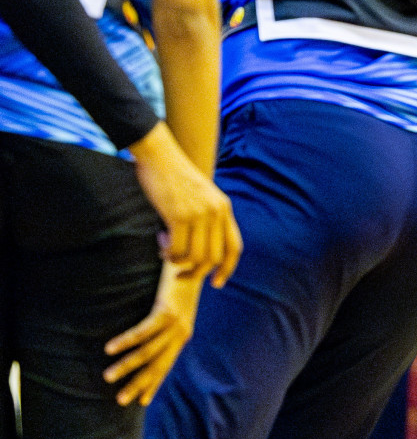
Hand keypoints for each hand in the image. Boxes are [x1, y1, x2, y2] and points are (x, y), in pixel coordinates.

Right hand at [103, 262, 204, 406]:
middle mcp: (181, 331)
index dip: (154, 383)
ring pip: (149, 351)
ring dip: (127, 365)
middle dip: (139, 384)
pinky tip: (109, 348)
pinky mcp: (167, 310)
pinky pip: (144, 330)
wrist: (194, 257)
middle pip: (158, 364)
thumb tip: (149, 332)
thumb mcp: (174, 306)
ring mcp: (176, 321)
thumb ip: (164, 320)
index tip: (142, 400)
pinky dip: (127, 340)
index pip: (166, 365)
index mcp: (182, 333)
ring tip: (108, 377)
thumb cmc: (181, 281)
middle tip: (120, 401)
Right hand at [129, 122, 241, 286]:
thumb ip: (207, 217)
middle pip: (214, 258)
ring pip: (196, 257)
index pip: (235, 247)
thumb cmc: (176, 178)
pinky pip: (178, 250)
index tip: (216, 283)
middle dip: (197, 273)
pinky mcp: (179, 215)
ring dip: (179, 264)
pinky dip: (168, 255)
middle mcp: (216, 212)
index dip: (228, 269)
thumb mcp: (202, 196)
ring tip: (167, 256)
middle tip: (180, 276)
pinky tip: (161, 247)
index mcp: (225, 208)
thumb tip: (202, 250)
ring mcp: (200, 214)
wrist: (160, 155)